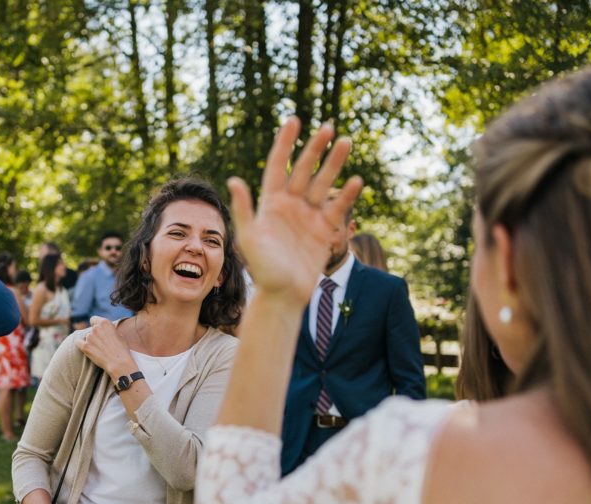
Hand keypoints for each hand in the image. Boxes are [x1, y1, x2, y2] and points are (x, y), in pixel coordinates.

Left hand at [76, 316, 135, 378]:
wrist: (119, 364)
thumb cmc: (122, 351)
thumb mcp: (119, 335)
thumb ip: (110, 330)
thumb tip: (105, 331)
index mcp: (105, 323)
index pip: (93, 319)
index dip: (95, 325)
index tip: (98, 331)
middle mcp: (96, 328)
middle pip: (91, 329)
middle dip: (94, 335)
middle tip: (101, 344)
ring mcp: (90, 337)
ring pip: (86, 337)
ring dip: (90, 342)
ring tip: (99, 350)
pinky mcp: (85, 347)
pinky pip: (78, 342)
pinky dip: (80, 345)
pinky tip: (86, 349)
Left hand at [227, 117, 362, 305]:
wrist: (282, 295)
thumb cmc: (261, 269)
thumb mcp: (249, 238)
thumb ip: (243, 210)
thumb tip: (234, 181)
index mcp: (269, 204)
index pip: (278, 166)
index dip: (285, 144)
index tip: (294, 120)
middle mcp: (289, 206)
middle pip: (304, 170)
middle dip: (315, 148)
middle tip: (328, 127)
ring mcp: (308, 217)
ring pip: (323, 184)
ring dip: (334, 164)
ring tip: (346, 142)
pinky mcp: (323, 231)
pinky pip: (337, 208)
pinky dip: (347, 195)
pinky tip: (357, 181)